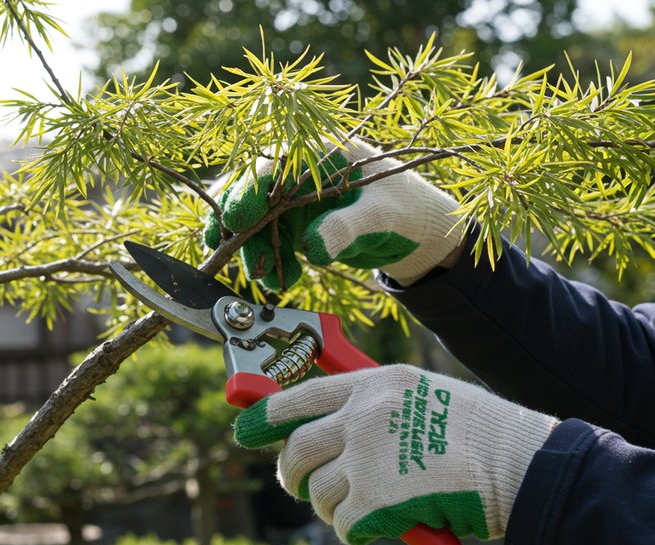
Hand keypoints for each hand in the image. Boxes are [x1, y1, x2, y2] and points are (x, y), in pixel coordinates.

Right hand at [203, 140, 464, 288]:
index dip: (247, 191)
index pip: (270, 164)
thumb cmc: (407, 209)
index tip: (236, 222)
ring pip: (255, 222)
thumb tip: (311, 247)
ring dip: (254, 251)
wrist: (419, 231)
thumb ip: (346, 227)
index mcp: (319, 153)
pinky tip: (281, 280)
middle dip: (239, 226)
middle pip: (252, 192)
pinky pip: (269, 242)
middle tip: (235, 253)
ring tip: (268, 279)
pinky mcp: (295, 225)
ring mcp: (294, 200)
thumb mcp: (381, 216)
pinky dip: (269, 262)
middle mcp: (299, 174)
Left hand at [233, 365, 557, 544]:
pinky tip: (381, 525)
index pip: (300, 395)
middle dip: (289, 474)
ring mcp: (365, 459)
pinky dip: (356, 531)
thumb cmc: (481, 433)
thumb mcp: (424, 397)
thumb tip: (333, 433)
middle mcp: (361, 416)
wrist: (519, 464)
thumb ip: (377, 408)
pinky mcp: (374, 501)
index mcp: (374, 384)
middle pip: (295, 449)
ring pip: (316, 492)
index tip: (245, 428)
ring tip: (358, 508)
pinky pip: (343, 524)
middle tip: (299, 486)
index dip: (265, 415)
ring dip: (331, 507)